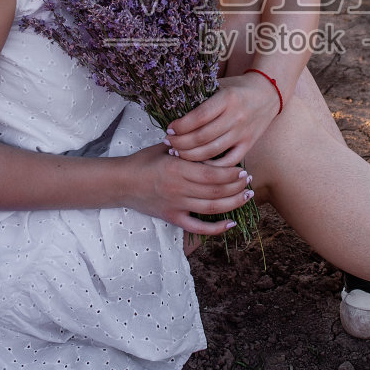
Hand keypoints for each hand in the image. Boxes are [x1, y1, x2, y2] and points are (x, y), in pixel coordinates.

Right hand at [121, 143, 253, 235]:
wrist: (120, 183)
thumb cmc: (143, 162)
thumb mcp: (164, 148)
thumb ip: (187, 147)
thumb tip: (210, 140)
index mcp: (177, 168)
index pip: (211, 174)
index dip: (231, 174)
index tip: (243, 170)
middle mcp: (178, 188)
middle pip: (216, 191)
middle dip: (237, 187)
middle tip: (249, 182)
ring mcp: (176, 205)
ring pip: (211, 208)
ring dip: (233, 203)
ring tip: (247, 197)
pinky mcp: (172, 218)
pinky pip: (197, 228)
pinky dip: (215, 228)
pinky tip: (231, 224)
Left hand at [165, 72, 279, 165]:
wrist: (268, 93)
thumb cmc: (238, 87)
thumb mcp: (220, 85)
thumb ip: (202, 96)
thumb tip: (173, 108)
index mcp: (227, 98)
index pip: (199, 117)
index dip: (181, 125)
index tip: (169, 128)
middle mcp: (236, 116)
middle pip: (202, 137)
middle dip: (181, 142)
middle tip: (169, 142)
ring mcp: (243, 132)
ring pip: (212, 151)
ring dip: (191, 155)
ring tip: (178, 152)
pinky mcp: (249, 144)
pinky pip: (229, 162)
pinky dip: (212, 166)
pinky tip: (198, 163)